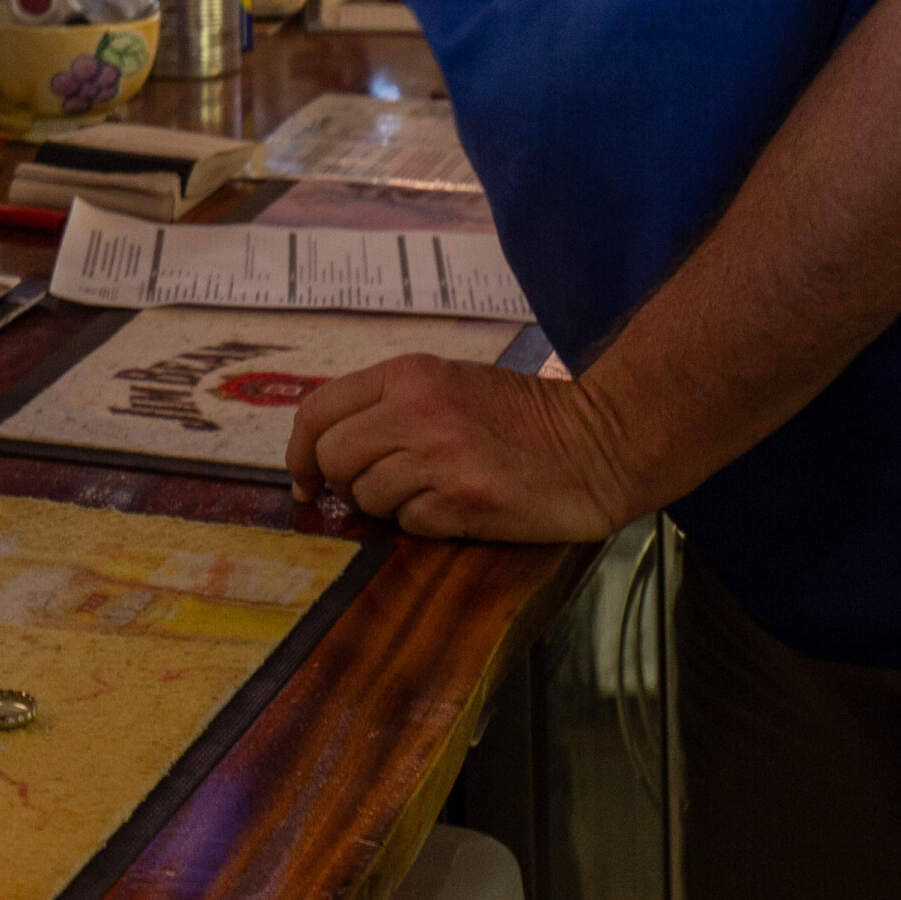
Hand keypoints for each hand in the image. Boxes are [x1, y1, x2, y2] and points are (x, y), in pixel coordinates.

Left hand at [286, 354, 648, 542]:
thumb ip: (392, 405)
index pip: (318, 410)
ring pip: (366, 495)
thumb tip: (330, 447)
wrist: (601, 443)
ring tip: (430, 495)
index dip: (299, 452)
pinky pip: (409, 524)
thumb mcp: (451, 386)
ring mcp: (440, 455)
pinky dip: (425, 524)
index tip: (305, 479)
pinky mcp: (464, 499)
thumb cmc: (526, 419)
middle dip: (342, 485)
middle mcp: (416, 409)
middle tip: (371, 494)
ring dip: (388, 507)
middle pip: (332, 457)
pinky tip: (458, 508)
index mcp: (408, 375)